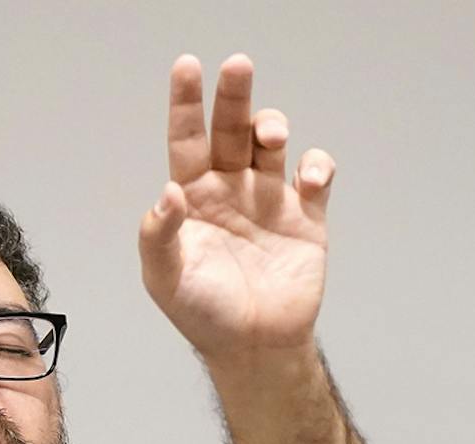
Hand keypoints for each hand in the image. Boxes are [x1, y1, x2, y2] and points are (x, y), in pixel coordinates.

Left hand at [139, 54, 335, 364]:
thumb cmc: (202, 314)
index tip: (187, 67)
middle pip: (231, 127)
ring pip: (272, 143)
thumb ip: (158, 235)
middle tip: (238, 64)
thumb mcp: (165, 278)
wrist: (253, 348)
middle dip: (235, 94)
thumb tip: (167, 194)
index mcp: (193, 196)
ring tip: (269, 136)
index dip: (186, 103)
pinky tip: (307, 177)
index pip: (186, 138)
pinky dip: (315, 166)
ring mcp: (269, 199)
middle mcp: (230, 188)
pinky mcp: (306, 218)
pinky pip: (315, 176)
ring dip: (272, 126)